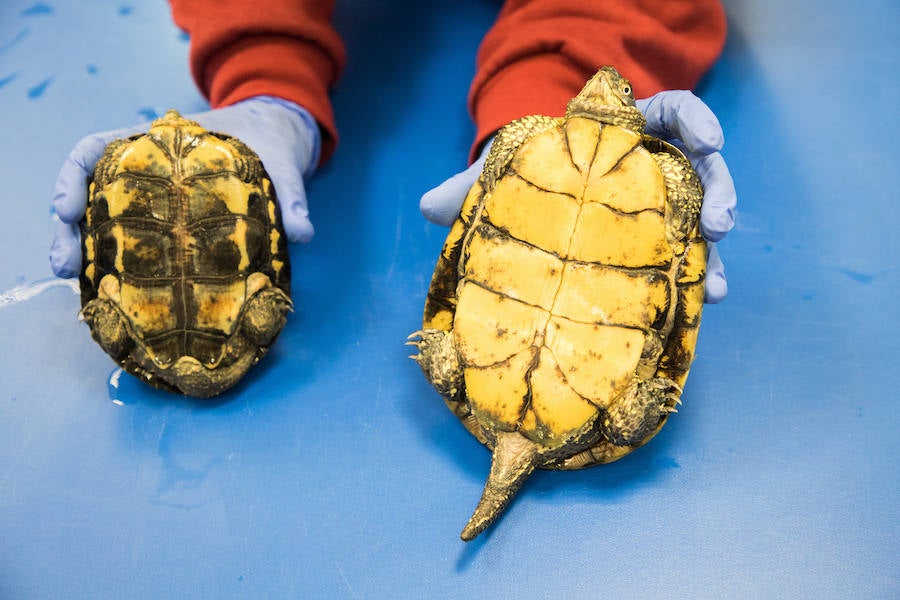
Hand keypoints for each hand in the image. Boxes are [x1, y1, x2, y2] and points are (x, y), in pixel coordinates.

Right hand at [49, 96, 320, 277]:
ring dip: (84, 249)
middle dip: (71, 227)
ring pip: (102, 219)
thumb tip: (302, 233)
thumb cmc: (269, 144)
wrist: (278, 142)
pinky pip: (132, 239)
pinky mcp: (167, 223)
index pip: (99, 149)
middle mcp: (146, 169)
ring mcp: (153, 197)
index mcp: (160, 141)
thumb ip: (291, 194)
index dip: (73, 176)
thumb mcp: (280, 163)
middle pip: (90, 192)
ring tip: (74, 281)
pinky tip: (109, 287)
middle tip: (65, 264)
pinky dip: (115, 261)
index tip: (67, 208)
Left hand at [420, 91, 736, 302]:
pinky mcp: (660, 241)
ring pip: (702, 215)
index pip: (672, 112)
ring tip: (716, 286)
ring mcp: (661, 205)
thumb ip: (470, 187)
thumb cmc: (524, 181)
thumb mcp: (501, 177)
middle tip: (720, 226)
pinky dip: (699, 275)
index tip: (711, 139)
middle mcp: (652, 166)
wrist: (532, 207)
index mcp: (623, 134)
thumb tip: (425, 206)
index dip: (696, 121)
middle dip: (719, 193)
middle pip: (701, 167)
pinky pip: (687, 253)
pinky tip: (706, 301)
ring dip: (714, 249)